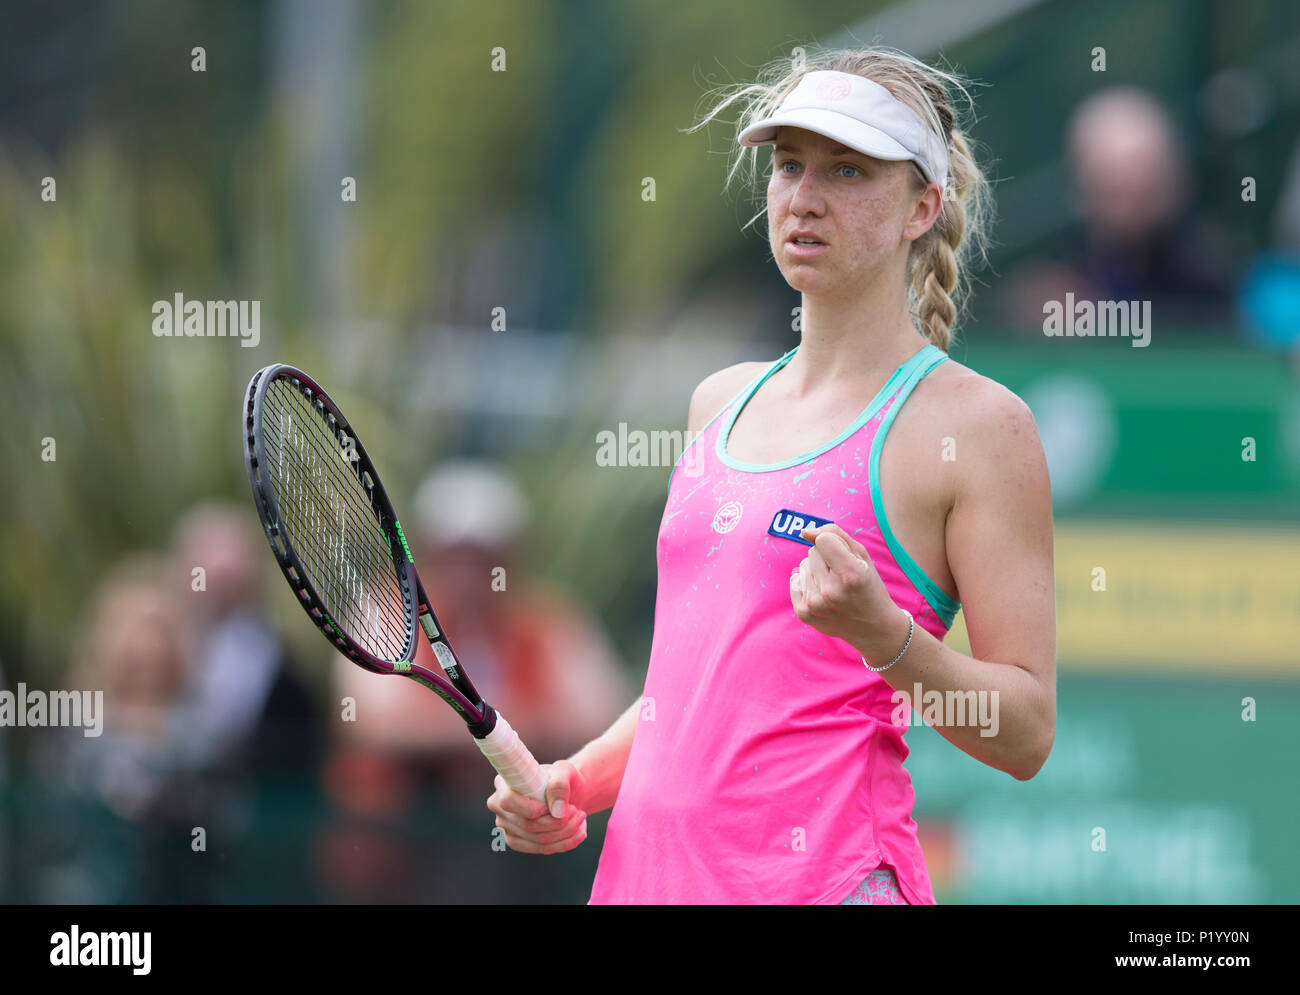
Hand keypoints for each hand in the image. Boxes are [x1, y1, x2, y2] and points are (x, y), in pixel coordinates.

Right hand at [486, 759, 589, 854]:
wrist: (566, 794)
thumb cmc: (562, 778)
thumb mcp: (565, 771)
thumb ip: (560, 784)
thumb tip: (557, 811)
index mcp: (504, 783)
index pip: (508, 802)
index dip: (532, 808)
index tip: (553, 806)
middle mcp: (499, 806)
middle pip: (528, 825)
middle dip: (558, 822)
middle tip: (577, 811)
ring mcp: (506, 826)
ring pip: (538, 840)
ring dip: (565, 832)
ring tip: (580, 818)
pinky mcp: (518, 842)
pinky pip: (542, 849)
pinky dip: (565, 843)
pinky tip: (579, 833)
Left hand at [789, 523, 905, 659]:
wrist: (873, 627)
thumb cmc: (868, 585)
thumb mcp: (862, 556)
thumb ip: (835, 534)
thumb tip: (804, 532)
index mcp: (852, 575)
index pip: (823, 540)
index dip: (834, 543)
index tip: (845, 556)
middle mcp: (831, 592)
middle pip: (812, 552)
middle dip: (826, 559)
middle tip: (842, 576)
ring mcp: (815, 605)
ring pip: (802, 566)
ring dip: (816, 572)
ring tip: (835, 587)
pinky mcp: (804, 614)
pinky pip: (795, 581)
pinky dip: (806, 583)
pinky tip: (823, 595)